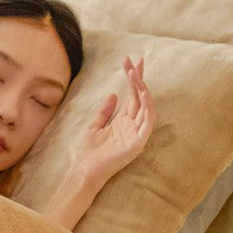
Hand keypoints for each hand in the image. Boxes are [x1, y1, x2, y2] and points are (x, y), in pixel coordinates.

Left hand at [71, 57, 155, 187]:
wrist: (83, 172)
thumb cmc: (87, 153)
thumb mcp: (94, 126)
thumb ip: (104, 111)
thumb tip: (113, 94)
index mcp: (121, 122)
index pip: (131, 96)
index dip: (132, 79)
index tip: (130, 61)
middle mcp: (131, 125)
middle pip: (138, 97)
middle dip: (137, 78)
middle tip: (135, 60)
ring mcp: (136, 133)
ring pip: (145, 106)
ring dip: (142, 88)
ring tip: (135, 74)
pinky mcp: (138, 142)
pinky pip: (148, 121)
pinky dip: (148, 107)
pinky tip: (143, 93)